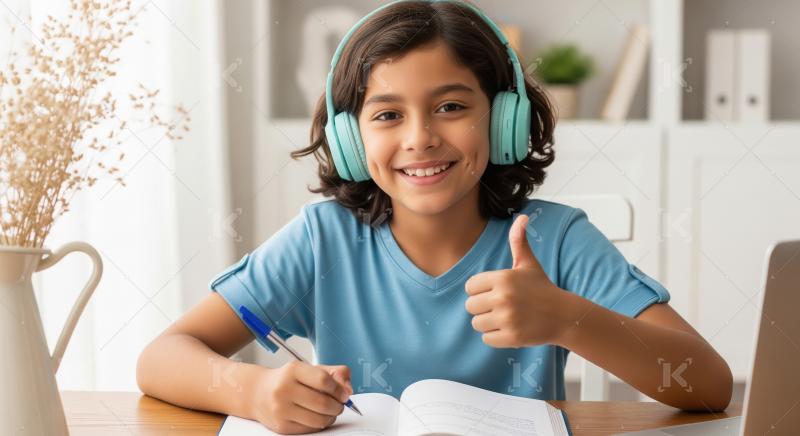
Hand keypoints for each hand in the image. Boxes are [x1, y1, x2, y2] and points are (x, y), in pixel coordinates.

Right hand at [248, 361, 352, 433]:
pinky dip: (319, 424)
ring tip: (330, 411)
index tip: (344, 394)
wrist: (258, 393)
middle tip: (340, 405)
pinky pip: (310, 429)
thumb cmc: (289, 380)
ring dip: (331, 417)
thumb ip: (334, 373)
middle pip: (323, 403)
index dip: (339, 389)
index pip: (323, 380)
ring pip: (319, 420)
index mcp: (293, 370)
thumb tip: (348, 389)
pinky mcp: (281, 426)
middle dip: (338, 406)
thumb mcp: (310, 369)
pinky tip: (317, 417)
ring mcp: (281, 409)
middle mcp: (284, 389)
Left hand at [464, 214, 575, 347]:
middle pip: (470, 306)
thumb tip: (521, 216)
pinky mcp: (511, 337)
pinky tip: (510, 329)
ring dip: (488, 323)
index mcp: (502, 278)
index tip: (496, 291)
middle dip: (482, 307)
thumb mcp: (529, 264)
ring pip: (477, 323)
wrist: (564, 315)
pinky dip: (495, 337)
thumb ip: (518, 241)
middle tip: (501, 306)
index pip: (470, 287)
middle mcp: (503, 297)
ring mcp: (507, 318)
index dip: (480, 290)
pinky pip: (487, 339)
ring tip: (506, 317)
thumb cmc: (541, 288)